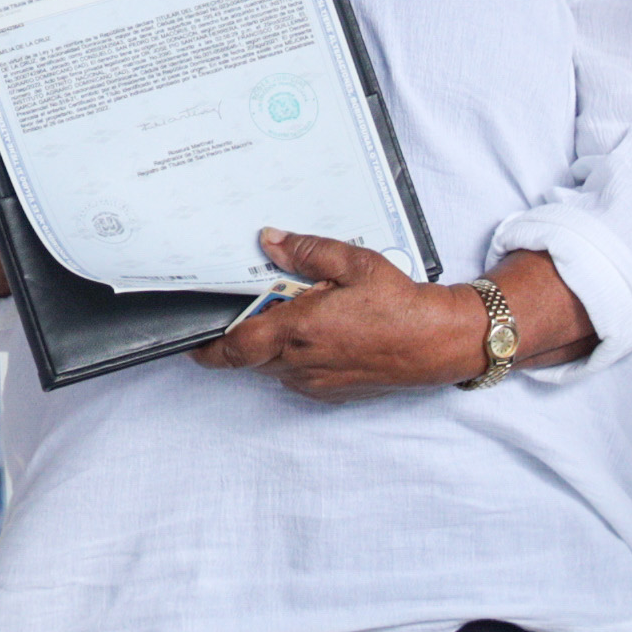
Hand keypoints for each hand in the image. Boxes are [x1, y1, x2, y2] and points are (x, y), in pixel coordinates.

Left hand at [197, 235, 593, 399]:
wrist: (438, 342)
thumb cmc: (400, 304)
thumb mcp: (353, 262)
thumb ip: (307, 251)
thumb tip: (270, 239)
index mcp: (298, 330)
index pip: (234, 347)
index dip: (207, 346)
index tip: (192, 337)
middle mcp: (301, 363)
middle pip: (250, 357)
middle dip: (244, 335)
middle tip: (252, 306)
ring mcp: (316, 382)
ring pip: (274, 367)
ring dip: (273, 346)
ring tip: (295, 314)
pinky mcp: (332, 392)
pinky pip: (298, 377)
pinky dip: (297, 357)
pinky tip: (319, 333)